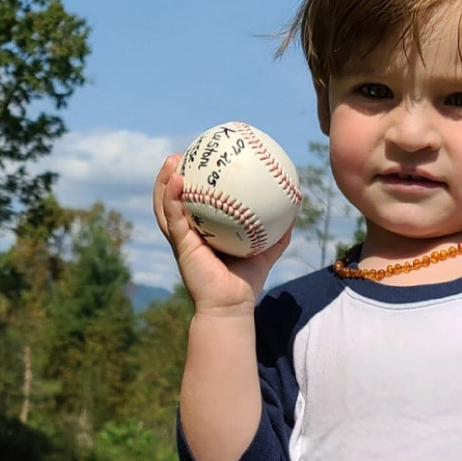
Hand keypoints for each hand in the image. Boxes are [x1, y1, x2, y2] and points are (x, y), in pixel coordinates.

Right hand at [152, 155, 293, 312]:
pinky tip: (177, 180)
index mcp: (203, 232)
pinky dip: (171, 197)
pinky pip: (172, 217)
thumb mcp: (267, 250)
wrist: (232, 306)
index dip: (194, 182)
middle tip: (181, 154)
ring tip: (171, 160)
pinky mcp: (180, 245)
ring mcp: (181, 239)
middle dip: (172, 176)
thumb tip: (298, 201)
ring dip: (163, 181)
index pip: (194, 202)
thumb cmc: (246, 281)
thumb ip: (280, 229)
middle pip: (173, 200)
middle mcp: (188, 233)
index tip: (202, 160)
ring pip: (164, 205)